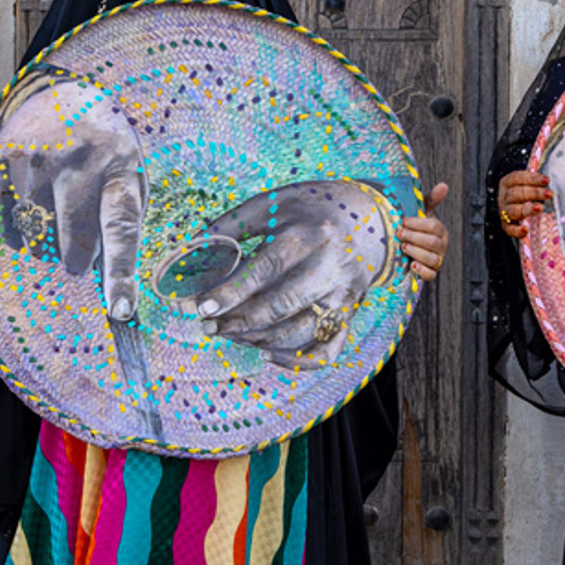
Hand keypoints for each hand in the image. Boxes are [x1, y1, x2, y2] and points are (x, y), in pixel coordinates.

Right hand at [0, 70, 145, 320]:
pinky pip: (8, 227)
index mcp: (119, 168)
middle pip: (74, 244)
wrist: (60, 93)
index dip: (120, 274)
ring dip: (47, 245)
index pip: (121, 230)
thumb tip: (108, 288)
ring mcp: (39, 158)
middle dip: (77, 260)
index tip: (120, 310)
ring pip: (38, 240)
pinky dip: (19, 235)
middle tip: (79, 248)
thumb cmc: (103, 151)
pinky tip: (30, 212)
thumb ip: (121, 224)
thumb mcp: (127, 176)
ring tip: (55, 212)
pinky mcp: (6, 160)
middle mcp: (80, 161)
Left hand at [160, 178, 401, 368]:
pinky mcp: (350, 314)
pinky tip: (267, 353)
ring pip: (297, 333)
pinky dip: (295, 361)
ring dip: (257, 340)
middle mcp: (329, 267)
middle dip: (236, 322)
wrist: (373, 218)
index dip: (229, 293)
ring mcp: (343, 295)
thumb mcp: (275, 203)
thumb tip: (192, 247)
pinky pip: (326, 351)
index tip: (201, 308)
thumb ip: (233, 224)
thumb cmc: (313, 208)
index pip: (263, 270)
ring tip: (230, 334)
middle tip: (207, 326)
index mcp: (307, 235)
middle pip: (278, 307)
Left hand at [398, 182, 450, 279]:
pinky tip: (411, 265)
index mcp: (441, 231)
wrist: (408, 250)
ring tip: (403, 248)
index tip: (403, 221)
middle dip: (414, 237)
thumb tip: (444, 185)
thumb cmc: (416, 229)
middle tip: (399, 234)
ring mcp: (437, 261)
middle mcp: (442, 246)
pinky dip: (421, 271)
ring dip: (416, 252)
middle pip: (432, 242)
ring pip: (432, 259)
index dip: (418, 224)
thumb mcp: (421, 213)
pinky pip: (431, 275)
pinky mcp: (431, 274)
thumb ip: (431, 200)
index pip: (434, 226)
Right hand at [495, 170, 552, 238]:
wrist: (513, 204)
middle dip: (534, 193)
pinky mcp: (506, 225)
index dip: (532, 178)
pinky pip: (509, 229)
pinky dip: (516, 231)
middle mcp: (504, 196)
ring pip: (513, 210)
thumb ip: (537, 180)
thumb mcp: (528, 182)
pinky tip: (526, 231)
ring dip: (527, 209)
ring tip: (540, 208)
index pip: (518, 178)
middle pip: (516, 193)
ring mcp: (504, 211)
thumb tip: (551, 180)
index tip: (547, 180)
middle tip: (549, 194)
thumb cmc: (525, 191)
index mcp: (508, 182)